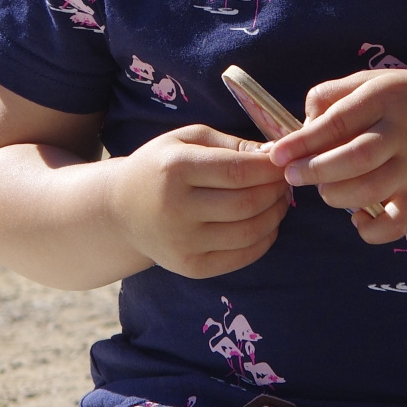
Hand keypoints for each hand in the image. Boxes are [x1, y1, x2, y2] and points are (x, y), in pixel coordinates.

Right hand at [107, 125, 290, 278]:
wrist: (120, 210)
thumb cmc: (160, 166)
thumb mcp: (187, 139)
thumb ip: (231, 143)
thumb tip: (274, 154)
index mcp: (175, 169)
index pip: (237, 171)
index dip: (270, 168)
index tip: (284, 161)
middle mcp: (177, 209)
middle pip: (247, 203)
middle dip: (276, 190)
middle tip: (286, 180)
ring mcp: (183, 242)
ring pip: (249, 231)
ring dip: (275, 215)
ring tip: (279, 200)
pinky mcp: (190, 267)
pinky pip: (241, 257)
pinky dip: (264, 240)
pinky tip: (267, 224)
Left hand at [268, 70, 406, 241]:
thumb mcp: (375, 81)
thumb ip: (334, 95)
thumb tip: (302, 123)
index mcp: (386, 97)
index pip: (338, 120)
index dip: (303, 140)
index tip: (277, 154)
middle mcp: (403, 133)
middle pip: (354, 158)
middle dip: (315, 171)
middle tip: (293, 175)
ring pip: (370, 190)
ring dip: (336, 196)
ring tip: (325, 191)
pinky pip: (396, 223)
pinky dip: (372, 230)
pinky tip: (358, 219)